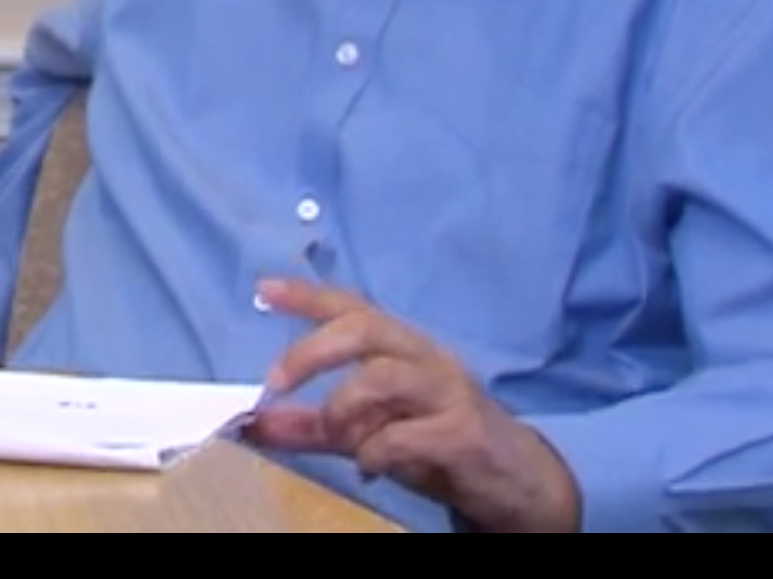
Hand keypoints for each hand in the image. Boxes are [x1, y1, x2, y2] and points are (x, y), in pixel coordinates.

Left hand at [246, 278, 579, 531]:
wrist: (520, 484)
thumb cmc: (440, 445)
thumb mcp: (369, 434)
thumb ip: (314, 427)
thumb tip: (252, 424)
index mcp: (404, 350)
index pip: (354, 308)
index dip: (309, 296)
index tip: (264, 289)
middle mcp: (427, 360)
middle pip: (366, 329)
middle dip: (312, 352)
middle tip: (274, 382)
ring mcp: (449, 394)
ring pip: (385, 377)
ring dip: (344, 406)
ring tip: (335, 434)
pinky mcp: (464, 434)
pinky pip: (407, 434)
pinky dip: (376, 450)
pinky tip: (371, 466)